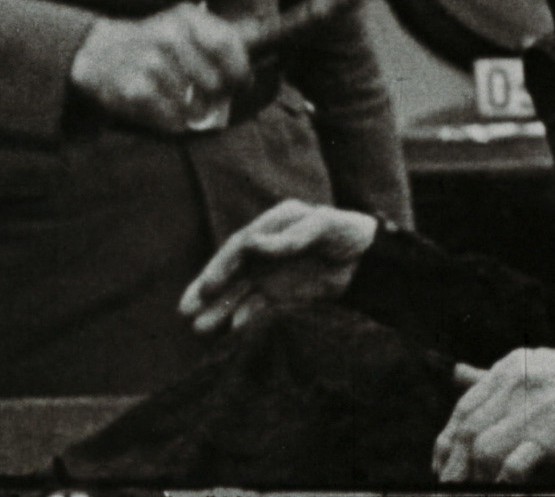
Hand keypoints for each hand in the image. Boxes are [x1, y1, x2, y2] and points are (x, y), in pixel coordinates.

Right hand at [69, 2, 251, 132]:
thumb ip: (224, 35)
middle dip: (219, 95)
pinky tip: (163, 106)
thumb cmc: (156, 42)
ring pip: (195, 104)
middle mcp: (169, 36)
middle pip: (216, 81)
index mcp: (187, 18)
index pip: (229, 46)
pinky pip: (171, 118)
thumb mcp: (187, 25)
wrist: (98, 52)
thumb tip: (263, 36)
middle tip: (211, 95)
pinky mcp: (134, 89)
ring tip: (181, 97)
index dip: (241, 70)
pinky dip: (173, 120)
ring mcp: (150, 62)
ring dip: (194, 109)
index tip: (242, 84)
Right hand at [178, 199, 378, 333]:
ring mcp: (270, 271)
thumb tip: (251, 244)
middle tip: (185, 311)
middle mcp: (265, 248)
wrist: (369, 259)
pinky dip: (243, 318)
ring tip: (198, 328)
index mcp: (273, 224)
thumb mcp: (324, 227)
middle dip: (208, 290)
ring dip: (218, 309)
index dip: (221, 266)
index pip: (240, 245)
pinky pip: (256, 307)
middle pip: (231, 270)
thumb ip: (290, 237)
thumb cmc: (348, 233)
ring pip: (238, 291)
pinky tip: (232, 331)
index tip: (208, 287)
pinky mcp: (279, 293)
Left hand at [433, 348, 554, 483]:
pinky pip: (513, 464)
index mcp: (507, 368)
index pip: (464, 407)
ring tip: (478, 488)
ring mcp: (532, 408)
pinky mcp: (550, 433)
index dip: (447, 439)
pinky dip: (503, 480)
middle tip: (451, 484)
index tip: (440, 462)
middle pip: (469, 430)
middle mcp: (515, 384)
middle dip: (455, 463)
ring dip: (477, 475)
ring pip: (484, 448)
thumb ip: (490, 376)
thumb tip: (455, 374)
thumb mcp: (528, 366)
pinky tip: (504, 486)